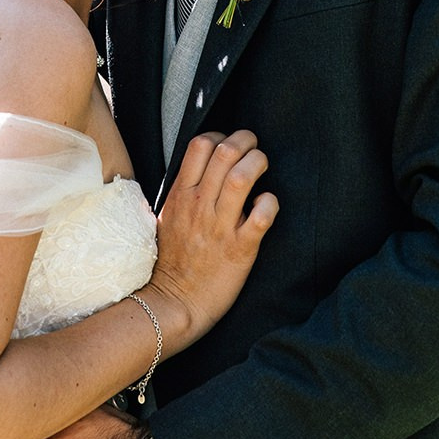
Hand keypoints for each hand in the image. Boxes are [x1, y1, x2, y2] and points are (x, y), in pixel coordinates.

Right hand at [146, 129, 275, 348]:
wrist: (174, 302)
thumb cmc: (172, 261)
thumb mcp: (167, 217)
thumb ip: (183, 191)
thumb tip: (201, 170)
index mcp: (181, 195)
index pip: (200, 145)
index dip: (220, 135)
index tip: (229, 144)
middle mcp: (200, 205)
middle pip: (225, 152)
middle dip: (246, 140)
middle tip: (254, 146)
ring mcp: (220, 226)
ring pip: (242, 177)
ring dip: (258, 163)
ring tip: (262, 165)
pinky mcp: (241, 248)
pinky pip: (262, 216)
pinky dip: (270, 203)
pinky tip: (268, 204)